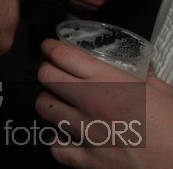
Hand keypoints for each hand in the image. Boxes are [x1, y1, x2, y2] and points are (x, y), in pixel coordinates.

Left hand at [37, 39, 159, 167]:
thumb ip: (146, 77)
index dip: (50, 48)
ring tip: (57, 101)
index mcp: (109, 81)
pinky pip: (57, 148)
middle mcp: (91, 103)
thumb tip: (141, 67)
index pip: (62, 55)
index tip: (49, 48)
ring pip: (45, 108)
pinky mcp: (89, 160)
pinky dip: (58, 142)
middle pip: (46, 77)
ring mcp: (87, 132)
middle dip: (47, 72)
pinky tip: (66, 138)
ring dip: (49, 102)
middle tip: (53, 73)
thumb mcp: (164, 92)